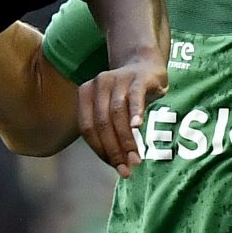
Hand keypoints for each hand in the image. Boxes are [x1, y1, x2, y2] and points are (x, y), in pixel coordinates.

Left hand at [77, 58, 164, 177]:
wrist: (146, 64)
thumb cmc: (127, 96)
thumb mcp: (112, 110)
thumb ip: (109, 132)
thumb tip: (118, 165)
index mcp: (85, 93)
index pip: (88, 128)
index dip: (100, 150)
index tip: (115, 166)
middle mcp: (99, 84)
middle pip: (101, 123)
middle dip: (114, 150)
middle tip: (127, 168)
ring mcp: (118, 79)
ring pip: (117, 114)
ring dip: (126, 140)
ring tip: (136, 158)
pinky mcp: (139, 77)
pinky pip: (135, 97)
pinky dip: (136, 113)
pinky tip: (139, 127)